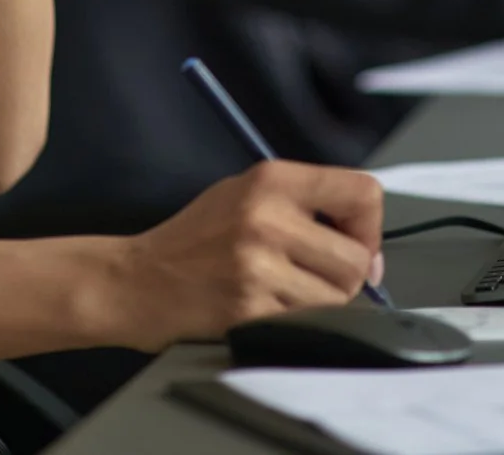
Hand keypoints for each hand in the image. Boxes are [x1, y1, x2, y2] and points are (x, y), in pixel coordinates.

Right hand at [107, 164, 385, 348]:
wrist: (134, 281)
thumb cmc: (192, 241)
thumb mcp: (243, 194)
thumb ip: (304, 206)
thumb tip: (368, 248)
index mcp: (271, 179)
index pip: (363, 192)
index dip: (370, 227)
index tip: (355, 244)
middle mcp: (267, 216)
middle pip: (356, 258)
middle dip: (347, 278)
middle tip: (316, 279)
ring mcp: (257, 263)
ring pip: (338, 297)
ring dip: (320, 305)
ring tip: (282, 294)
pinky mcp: (248, 306)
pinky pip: (305, 323)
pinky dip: (294, 324)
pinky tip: (263, 309)